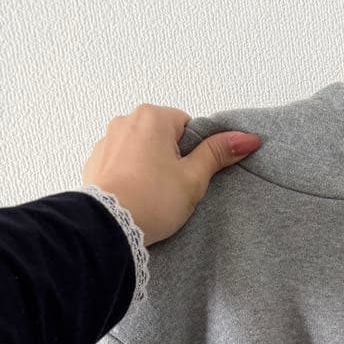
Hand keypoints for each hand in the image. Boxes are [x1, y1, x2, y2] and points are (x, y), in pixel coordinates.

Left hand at [81, 103, 261, 245]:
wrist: (108, 226)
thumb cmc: (152, 200)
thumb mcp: (193, 178)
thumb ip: (217, 154)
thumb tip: (247, 138)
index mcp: (153, 116)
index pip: (187, 126)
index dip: (194, 153)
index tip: (190, 175)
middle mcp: (126, 120)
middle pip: (162, 137)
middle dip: (171, 159)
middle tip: (174, 189)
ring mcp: (107, 140)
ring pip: (141, 150)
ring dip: (150, 167)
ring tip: (153, 196)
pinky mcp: (95, 161)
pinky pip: (121, 163)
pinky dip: (130, 176)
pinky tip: (135, 197)